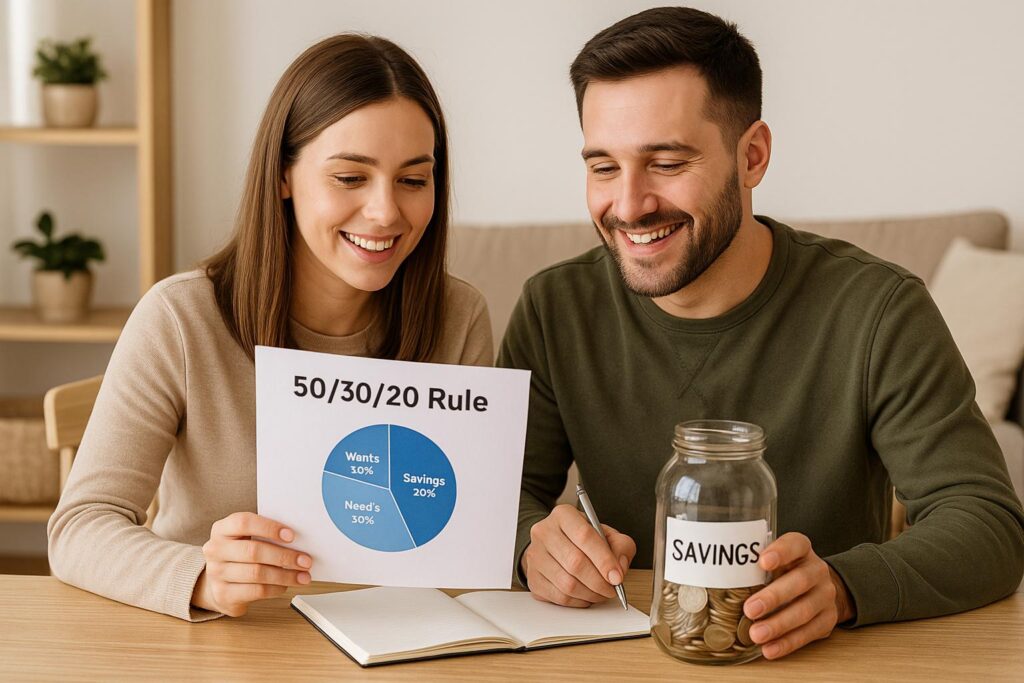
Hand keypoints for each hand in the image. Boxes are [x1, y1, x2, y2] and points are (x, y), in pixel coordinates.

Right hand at [191, 512, 312, 616]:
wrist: (217, 582)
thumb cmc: (239, 554)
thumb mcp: (245, 538)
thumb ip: (265, 534)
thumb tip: (299, 540)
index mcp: (222, 529)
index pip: (244, 522)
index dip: (269, 528)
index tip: (292, 535)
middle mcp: (215, 549)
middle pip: (253, 551)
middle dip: (284, 556)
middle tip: (306, 560)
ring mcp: (216, 573)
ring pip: (257, 573)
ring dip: (285, 575)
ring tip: (303, 576)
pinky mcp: (223, 594)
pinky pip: (256, 591)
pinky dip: (276, 588)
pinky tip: (286, 585)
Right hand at [522, 504, 636, 607]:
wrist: (555, 545)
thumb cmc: (583, 540)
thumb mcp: (607, 534)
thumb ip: (621, 546)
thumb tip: (619, 568)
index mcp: (563, 515)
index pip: (584, 536)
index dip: (604, 560)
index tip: (617, 577)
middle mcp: (544, 532)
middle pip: (575, 562)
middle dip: (599, 581)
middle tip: (612, 588)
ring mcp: (535, 556)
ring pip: (567, 584)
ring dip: (590, 594)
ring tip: (601, 592)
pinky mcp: (533, 578)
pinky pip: (559, 597)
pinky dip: (578, 601)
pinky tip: (586, 595)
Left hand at [743, 532, 854, 658]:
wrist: (819, 588)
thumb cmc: (785, 572)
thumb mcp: (774, 560)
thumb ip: (753, 564)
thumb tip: (712, 575)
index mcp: (802, 550)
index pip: (795, 544)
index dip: (781, 552)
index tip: (763, 561)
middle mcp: (817, 570)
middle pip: (799, 581)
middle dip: (773, 597)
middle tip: (750, 610)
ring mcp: (825, 595)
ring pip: (804, 610)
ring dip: (778, 625)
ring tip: (756, 634)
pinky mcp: (828, 619)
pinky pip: (809, 633)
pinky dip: (787, 643)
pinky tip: (769, 649)